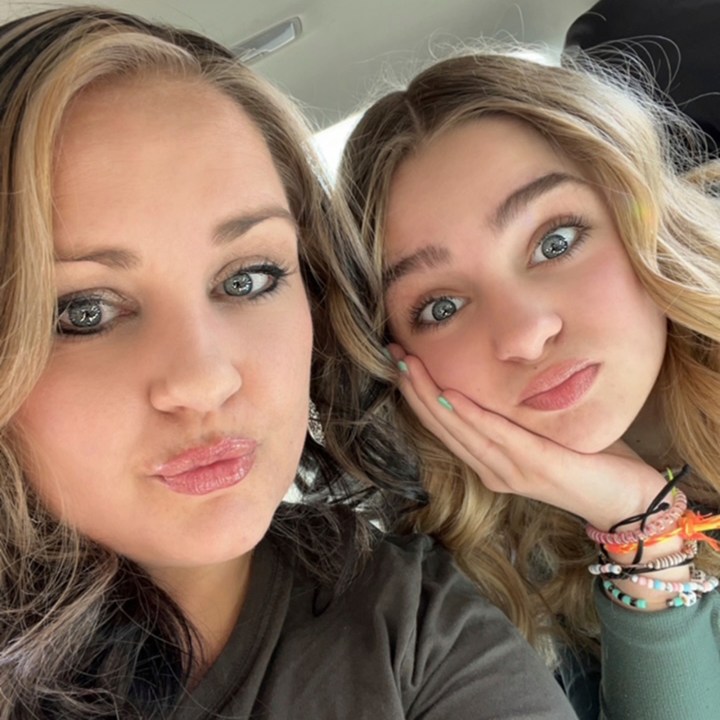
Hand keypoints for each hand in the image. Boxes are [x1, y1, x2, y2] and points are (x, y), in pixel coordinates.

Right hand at [391, 346, 667, 529]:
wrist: (629, 500)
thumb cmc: (590, 461)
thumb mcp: (545, 432)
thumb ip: (518, 414)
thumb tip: (500, 376)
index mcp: (491, 462)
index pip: (445, 425)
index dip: (418, 394)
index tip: (401, 361)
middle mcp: (492, 469)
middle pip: (442, 426)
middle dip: (414, 389)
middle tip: (393, 356)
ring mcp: (510, 471)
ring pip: (458, 429)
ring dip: (430, 397)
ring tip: (409, 367)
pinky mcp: (534, 467)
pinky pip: (495, 436)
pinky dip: (469, 416)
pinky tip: (449, 396)